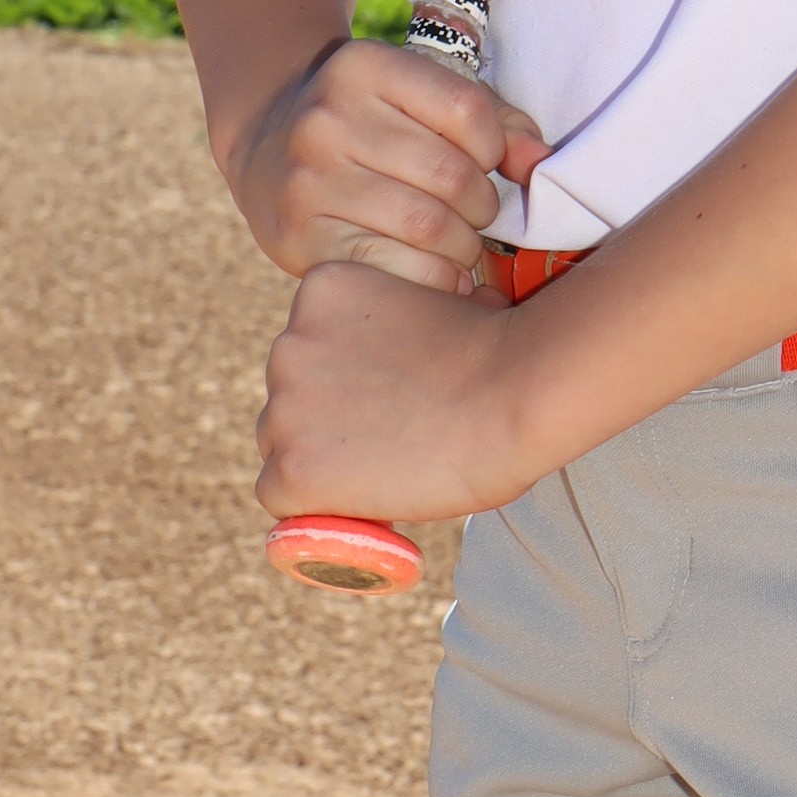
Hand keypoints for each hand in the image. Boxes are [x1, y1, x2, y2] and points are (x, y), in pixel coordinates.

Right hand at [220, 36, 546, 289]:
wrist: (266, 146)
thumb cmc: (373, 123)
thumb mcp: (423, 97)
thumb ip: (496, 122)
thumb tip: (541, 165)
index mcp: (363, 67)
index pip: (468, 111)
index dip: (495, 146)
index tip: (485, 160)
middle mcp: (326, 119)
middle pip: (451, 175)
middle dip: (482, 205)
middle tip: (477, 213)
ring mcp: (307, 181)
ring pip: (428, 227)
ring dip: (463, 245)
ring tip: (459, 241)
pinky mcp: (299, 238)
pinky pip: (395, 270)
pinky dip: (433, 278)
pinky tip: (434, 268)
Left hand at [258, 255, 547, 530]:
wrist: (515, 393)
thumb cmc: (500, 350)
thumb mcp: (438, 303)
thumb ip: (404, 321)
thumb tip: (419, 349)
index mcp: (321, 289)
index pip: (309, 347)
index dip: (348, 380)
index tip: (390, 397)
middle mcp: (287, 343)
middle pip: (290, 396)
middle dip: (329, 419)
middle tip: (390, 437)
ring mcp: (284, 407)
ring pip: (283, 447)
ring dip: (322, 460)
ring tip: (388, 468)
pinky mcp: (291, 469)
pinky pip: (281, 499)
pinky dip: (315, 507)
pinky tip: (362, 503)